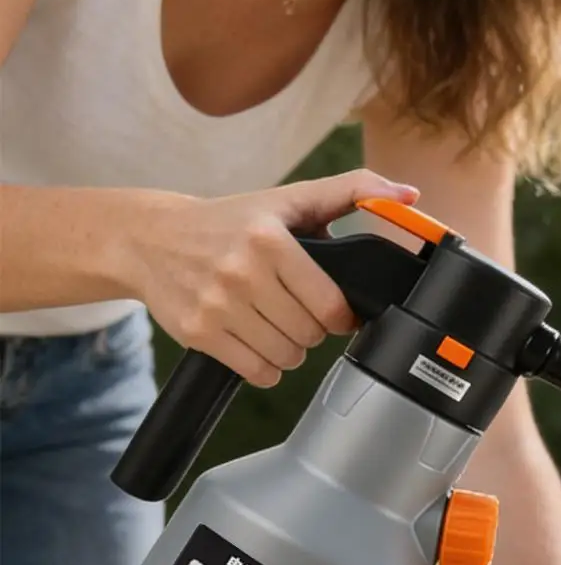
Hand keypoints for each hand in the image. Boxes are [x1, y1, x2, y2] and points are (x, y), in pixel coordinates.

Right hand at [120, 170, 419, 386]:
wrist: (148, 238)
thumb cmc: (230, 221)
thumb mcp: (289, 199)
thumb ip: (352, 191)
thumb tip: (409, 193)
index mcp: (270, 240)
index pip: (331, 305)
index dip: (340, 315)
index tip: (331, 308)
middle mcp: (241, 272)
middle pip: (310, 335)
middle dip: (312, 329)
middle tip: (298, 312)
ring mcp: (216, 305)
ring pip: (286, 358)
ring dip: (290, 350)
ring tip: (276, 325)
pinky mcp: (197, 333)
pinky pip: (257, 373)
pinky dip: (265, 367)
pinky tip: (255, 341)